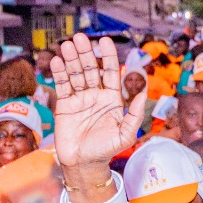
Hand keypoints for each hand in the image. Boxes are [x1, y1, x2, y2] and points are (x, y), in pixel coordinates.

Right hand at [50, 34, 144, 195]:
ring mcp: (80, 98)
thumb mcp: (126, 134)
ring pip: (75, 74)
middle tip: (79, 38)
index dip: (108, 56)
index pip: (110, 71)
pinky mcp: (65, 105)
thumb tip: (144, 93)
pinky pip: (62, 86)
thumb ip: (135, 114)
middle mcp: (96, 95)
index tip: (105, 41)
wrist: (83, 164)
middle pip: (91, 68)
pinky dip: (59, 73)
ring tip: (67, 45)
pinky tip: (57, 61)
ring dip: (71, 59)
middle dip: (86, 53)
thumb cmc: (106, 149)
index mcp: (112, 98)